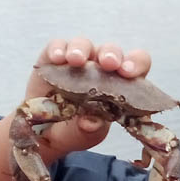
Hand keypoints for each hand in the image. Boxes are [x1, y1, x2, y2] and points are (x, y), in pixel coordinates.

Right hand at [26, 37, 152, 153]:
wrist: (42, 132)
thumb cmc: (74, 130)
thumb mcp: (85, 135)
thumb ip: (90, 129)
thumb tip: (91, 122)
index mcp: (120, 83)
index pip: (136, 64)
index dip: (136, 64)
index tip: (129, 72)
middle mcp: (101, 67)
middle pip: (111, 51)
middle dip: (111, 54)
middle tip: (108, 63)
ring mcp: (78, 60)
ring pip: (84, 45)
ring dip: (82, 49)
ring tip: (75, 60)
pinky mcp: (53, 57)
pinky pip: (57, 47)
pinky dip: (57, 49)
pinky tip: (57, 58)